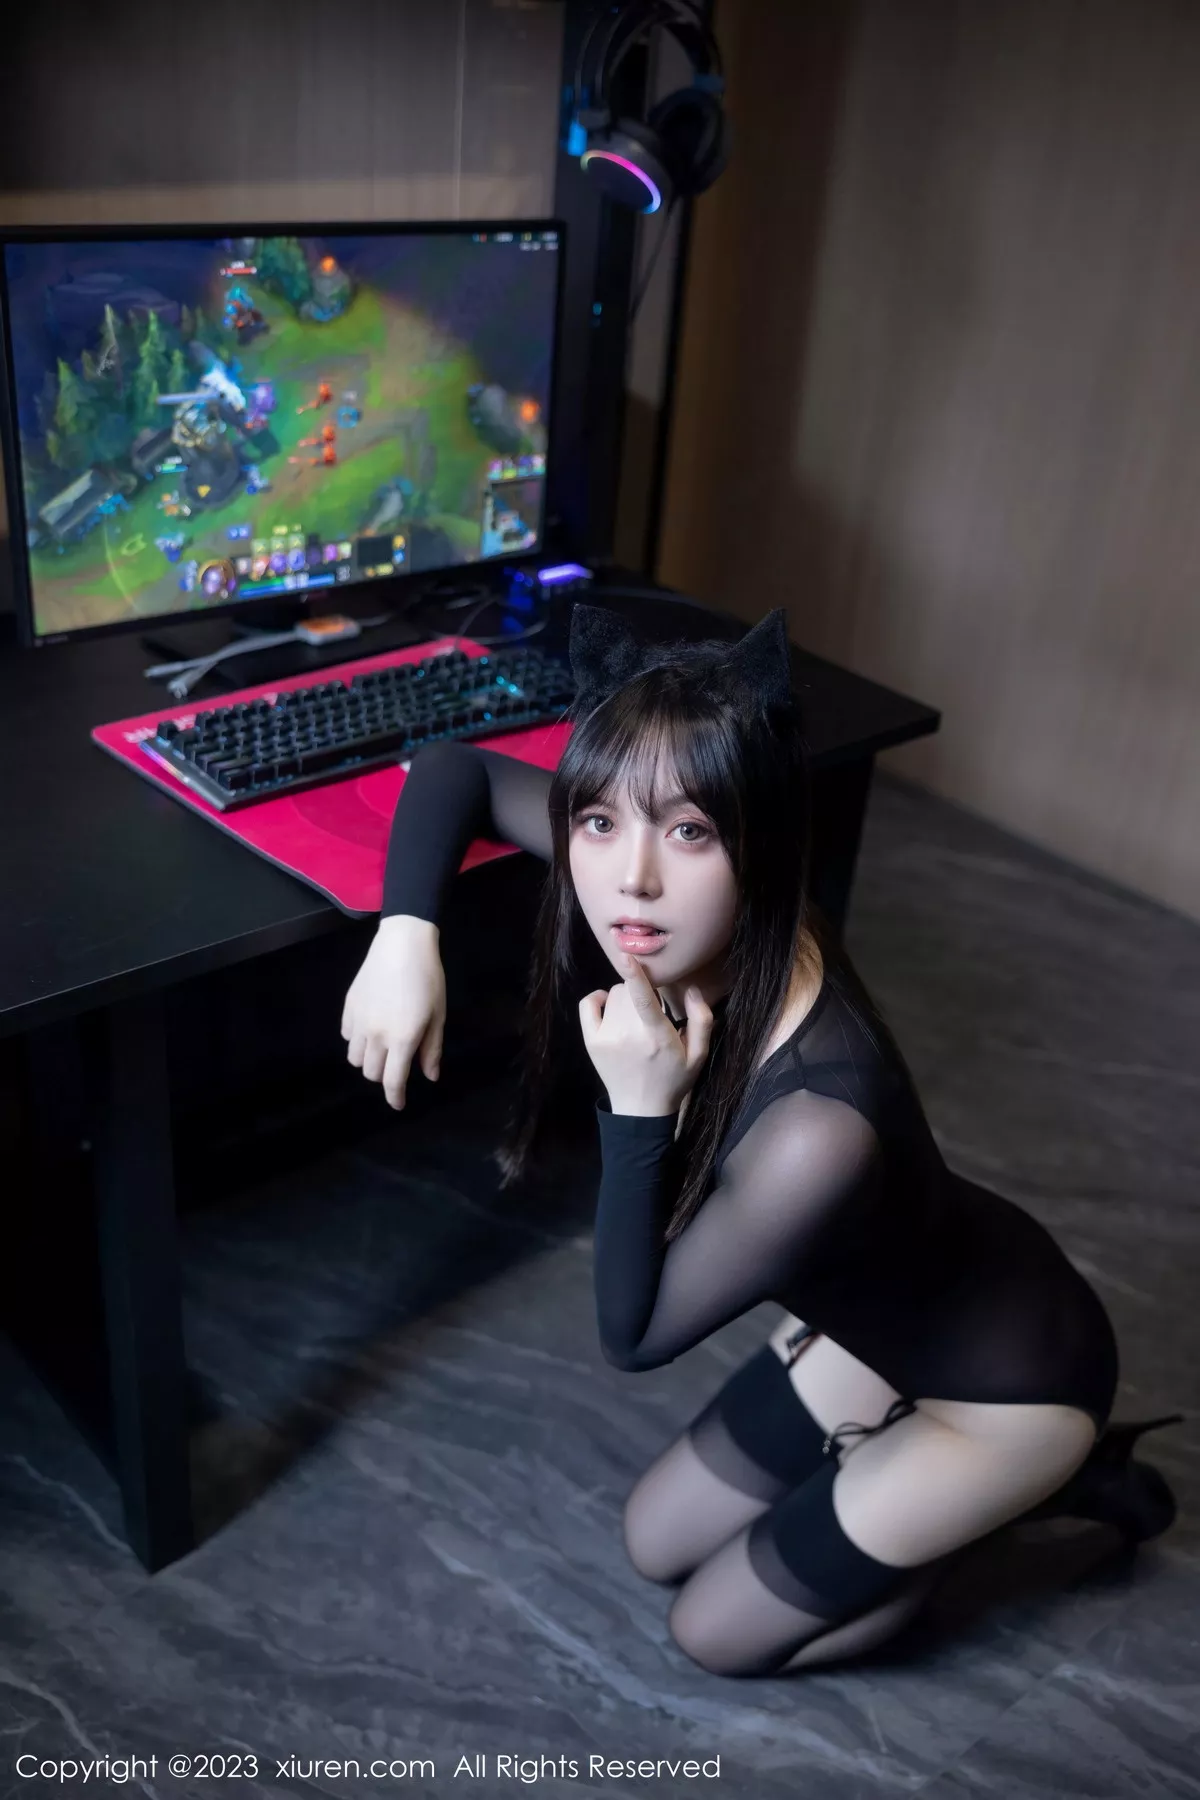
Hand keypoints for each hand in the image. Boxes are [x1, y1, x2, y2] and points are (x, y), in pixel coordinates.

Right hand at [342, 915, 445, 1109]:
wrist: (402, 944)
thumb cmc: (428, 979)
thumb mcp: (438, 1014)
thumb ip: (432, 1048)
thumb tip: (430, 1076)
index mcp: (402, 1039)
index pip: (392, 1081)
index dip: (395, 1097)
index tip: (398, 1104)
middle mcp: (376, 1035)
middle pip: (371, 1072)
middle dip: (383, 1076)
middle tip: (396, 1066)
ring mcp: (359, 1021)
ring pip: (354, 1058)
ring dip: (367, 1060)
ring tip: (380, 1049)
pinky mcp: (348, 1006)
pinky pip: (346, 1035)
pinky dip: (356, 1040)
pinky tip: (368, 1029)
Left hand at [578, 952, 713, 1116]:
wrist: (640, 1109)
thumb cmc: (673, 1079)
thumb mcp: (699, 1055)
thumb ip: (702, 1019)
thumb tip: (691, 988)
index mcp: (658, 1037)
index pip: (643, 1000)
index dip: (635, 975)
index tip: (626, 953)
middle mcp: (629, 1036)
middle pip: (629, 990)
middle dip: (641, 992)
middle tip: (650, 1011)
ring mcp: (606, 1038)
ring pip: (613, 994)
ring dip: (625, 997)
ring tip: (634, 1018)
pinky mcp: (591, 1041)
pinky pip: (589, 1004)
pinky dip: (599, 999)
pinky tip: (609, 1007)